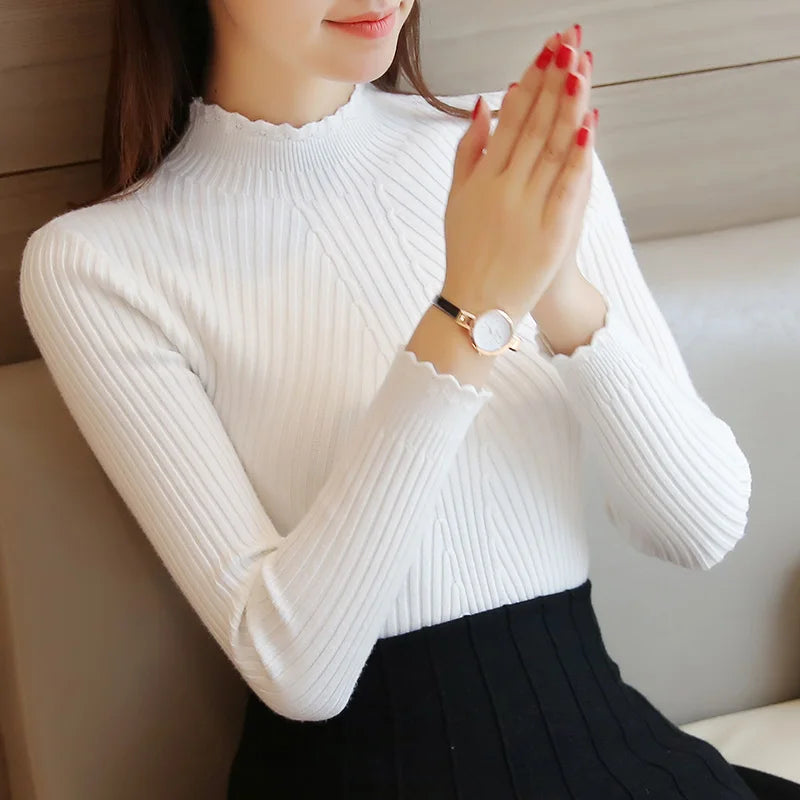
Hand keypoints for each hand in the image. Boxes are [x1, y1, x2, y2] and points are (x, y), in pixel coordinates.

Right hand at [443, 26, 597, 327]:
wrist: (478, 305)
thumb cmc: (467, 251)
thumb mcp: (456, 200)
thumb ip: (468, 152)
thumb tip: (484, 106)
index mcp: (482, 177)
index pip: (511, 118)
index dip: (530, 82)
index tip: (546, 51)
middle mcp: (504, 187)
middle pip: (534, 125)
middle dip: (553, 81)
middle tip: (569, 42)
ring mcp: (528, 209)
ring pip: (553, 149)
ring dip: (569, 105)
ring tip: (582, 67)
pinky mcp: (550, 232)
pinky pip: (566, 188)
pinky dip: (578, 156)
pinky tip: (589, 124)